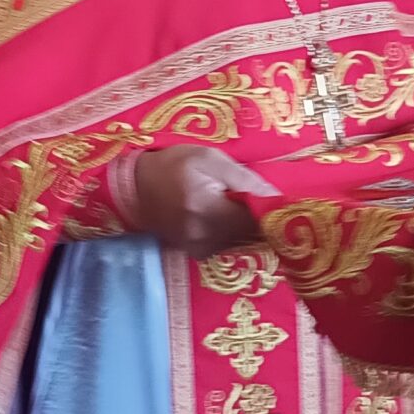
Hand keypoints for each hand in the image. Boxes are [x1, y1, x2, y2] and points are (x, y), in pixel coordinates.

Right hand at [129, 146, 278, 257]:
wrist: (135, 188)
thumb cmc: (173, 166)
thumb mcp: (210, 159)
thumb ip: (244, 179)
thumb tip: (277, 199)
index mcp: (207, 210)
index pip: (256, 221)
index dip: (271, 211)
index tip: (278, 201)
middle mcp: (203, 237)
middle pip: (251, 235)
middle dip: (259, 218)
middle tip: (257, 198)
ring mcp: (198, 249)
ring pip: (240, 241)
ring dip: (246, 225)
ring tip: (235, 204)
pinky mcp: (196, 254)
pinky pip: (227, 245)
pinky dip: (231, 232)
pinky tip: (221, 215)